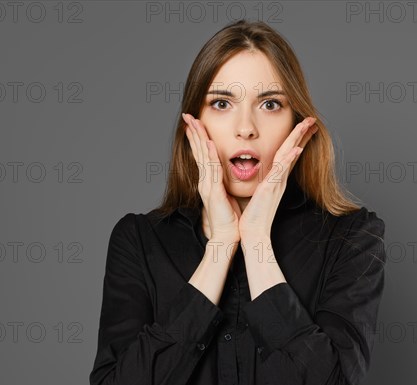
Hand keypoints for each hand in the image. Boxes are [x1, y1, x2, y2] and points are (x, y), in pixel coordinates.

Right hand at [182, 113, 241, 242]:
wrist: (227, 236)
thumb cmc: (229, 218)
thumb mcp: (226, 195)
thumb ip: (224, 183)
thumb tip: (227, 174)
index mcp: (209, 181)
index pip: (202, 155)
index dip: (198, 139)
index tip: (195, 123)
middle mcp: (205, 181)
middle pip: (198, 152)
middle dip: (193, 133)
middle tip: (187, 116)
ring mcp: (207, 185)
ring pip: (202, 157)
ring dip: (198, 138)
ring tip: (194, 122)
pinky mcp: (213, 192)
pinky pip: (212, 170)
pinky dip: (209, 155)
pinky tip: (208, 143)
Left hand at [238, 117, 317, 239]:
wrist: (253, 234)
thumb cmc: (254, 216)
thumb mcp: (259, 194)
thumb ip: (265, 183)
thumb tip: (265, 177)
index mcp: (276, 179)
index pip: (288, 154)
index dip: (297, 140)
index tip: (304, 127)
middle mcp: (279, 179)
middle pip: (293, 151)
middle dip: (302, 134)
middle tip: (312, 119)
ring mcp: (277, 183)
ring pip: (289, 156)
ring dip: (298, 139)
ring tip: (307, 125)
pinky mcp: (271, 189)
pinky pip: (281, 171)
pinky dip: (289, 159)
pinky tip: (296, 149)